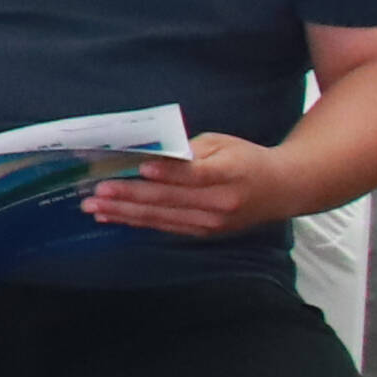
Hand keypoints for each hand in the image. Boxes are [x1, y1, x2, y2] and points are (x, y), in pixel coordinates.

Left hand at [83, 133, 289, 239]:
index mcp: (230, 174)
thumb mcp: (223, 144)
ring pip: (162, 217)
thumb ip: (190, 151)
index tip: (139, 169)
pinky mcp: (205, 232)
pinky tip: (113, 216)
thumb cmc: (247, 159)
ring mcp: (213, 222)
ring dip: (124, 213)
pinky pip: (165, 226)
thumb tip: (153, 155)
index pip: (194, 174)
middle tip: (97, 193)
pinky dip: (137, 221)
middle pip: (170, 199)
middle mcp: (222, 202)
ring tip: (94, 207)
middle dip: (129, 196)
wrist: (282, 189)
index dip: (166, 173)